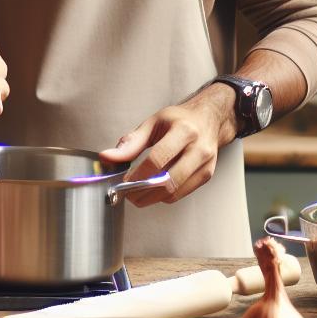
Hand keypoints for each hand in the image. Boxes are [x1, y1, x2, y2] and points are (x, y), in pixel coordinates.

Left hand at [97, 89, 236, 206]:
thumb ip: (131, 142)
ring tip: (136, 193)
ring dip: (150, 198)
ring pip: (174, 192)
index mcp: (184, 131)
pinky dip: (162, 196)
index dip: (138, 174)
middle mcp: (198, 149)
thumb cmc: (179, 120)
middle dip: (143, 191)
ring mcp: (205, 164)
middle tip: (127, 193)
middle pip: (168, 180)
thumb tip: (108, 157)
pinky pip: (180, 194)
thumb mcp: (153, 123)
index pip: (158, 159)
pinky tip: (152, 190)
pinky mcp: (206, 176)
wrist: (208, 120)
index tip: (123, 180)